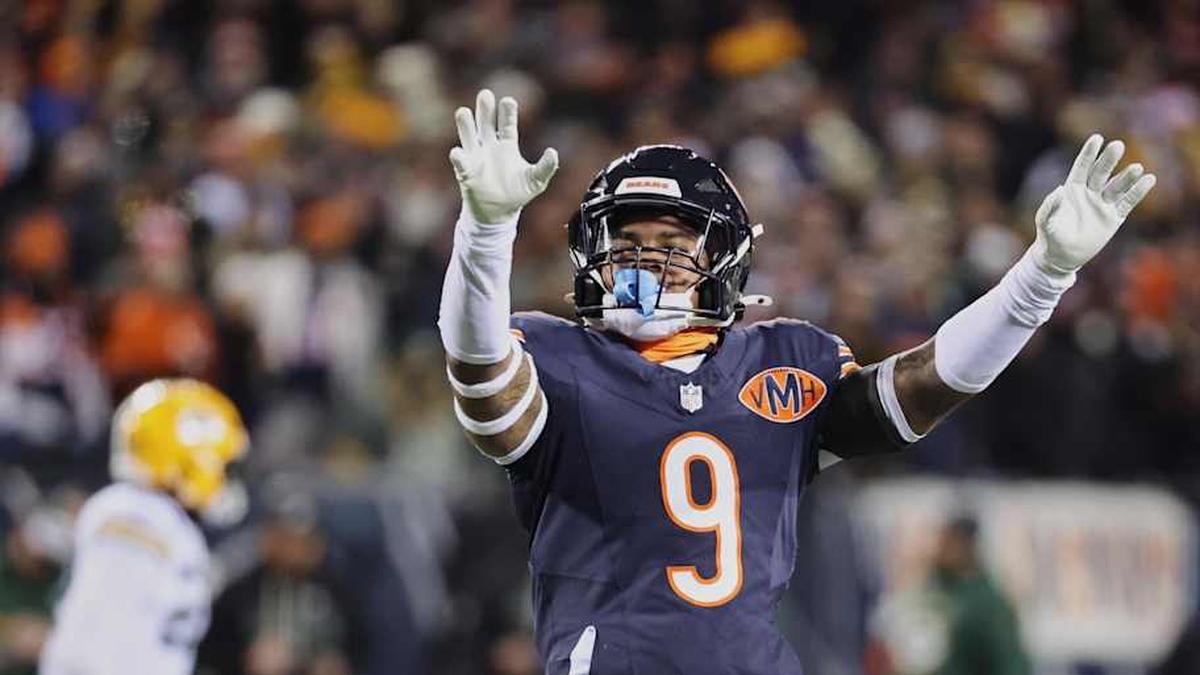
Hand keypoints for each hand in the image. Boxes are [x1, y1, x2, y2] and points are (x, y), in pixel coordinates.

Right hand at [450, 89, 558, 224]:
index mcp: (507, 146)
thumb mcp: (536, 181)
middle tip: (485, 95)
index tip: (508, 101)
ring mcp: (476, 158)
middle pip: (486, 124)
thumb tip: (553, 152)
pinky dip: (458, 157)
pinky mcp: (467, 173)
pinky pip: (461, 163)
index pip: (507, 125)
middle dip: (485, 110)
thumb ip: (545, 167)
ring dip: (465, 125)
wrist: (499, 214)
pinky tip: (458, 152)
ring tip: (463, 112)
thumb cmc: (518, 194)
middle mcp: (490, 147)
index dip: (507, 113)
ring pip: (469, 137)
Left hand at [1032, 134, 1156, 274]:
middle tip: (1117, 145)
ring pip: (1116, 186)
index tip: (1097, 138)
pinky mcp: (1114, 217)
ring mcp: (1102, 204)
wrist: (1062, 257)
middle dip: (1108, 160)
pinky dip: (1138, 192)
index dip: (1089, 153)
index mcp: (1072, 190)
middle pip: (1101, 173)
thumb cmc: (1050, 237)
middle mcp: (1089, 193)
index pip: (1082, 167)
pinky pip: (1127, 202)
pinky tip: (1148, 180)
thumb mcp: (1045, 222)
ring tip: (1136, 167)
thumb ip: (1049, 206)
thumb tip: (1059, 190)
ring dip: (1126, 176)